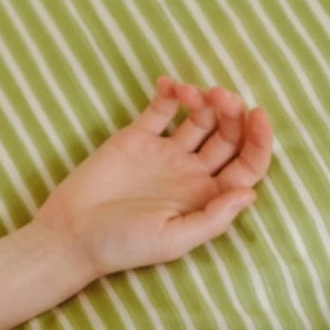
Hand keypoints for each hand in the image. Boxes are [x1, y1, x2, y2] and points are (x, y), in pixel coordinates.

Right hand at [31, 76, 272, 282]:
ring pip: (200, 118)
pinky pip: (161, 109)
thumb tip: (251, 193)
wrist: (70, 233)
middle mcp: (193, 174)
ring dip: (204, 100)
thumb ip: (213, 219)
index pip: (247, 165)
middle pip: (227, 136)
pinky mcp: (138, 138)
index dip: (259, 140)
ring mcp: (166, 154)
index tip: (257, 114)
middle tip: (219, 97)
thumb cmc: (122, 245)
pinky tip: (169, 85)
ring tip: (192, 92)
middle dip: (231, 113)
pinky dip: (170, 93)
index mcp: (207, 199)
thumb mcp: (172, 240)